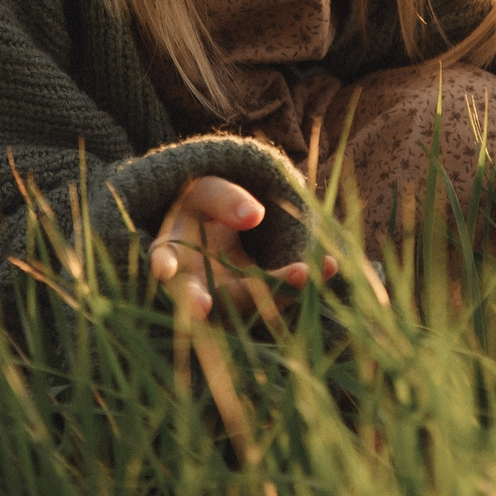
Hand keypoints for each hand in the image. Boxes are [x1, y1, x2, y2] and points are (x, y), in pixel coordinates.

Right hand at [148, 175, 336, 323]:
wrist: (219, 227)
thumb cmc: (203, 206)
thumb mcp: (206, 190)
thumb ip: (225, 199)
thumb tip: (254, 215)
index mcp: (172, 255)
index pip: (165, 262)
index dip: (163, 266)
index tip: (164, 269)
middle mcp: (196, 288)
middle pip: (206, 299)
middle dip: (217, 302)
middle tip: (217, 303)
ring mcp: (228, 302)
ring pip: (251, 305)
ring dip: (279, 292)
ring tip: (306, 272)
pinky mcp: (256, 302)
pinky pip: (280, 296)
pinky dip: (303, 283)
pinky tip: (331, 265)